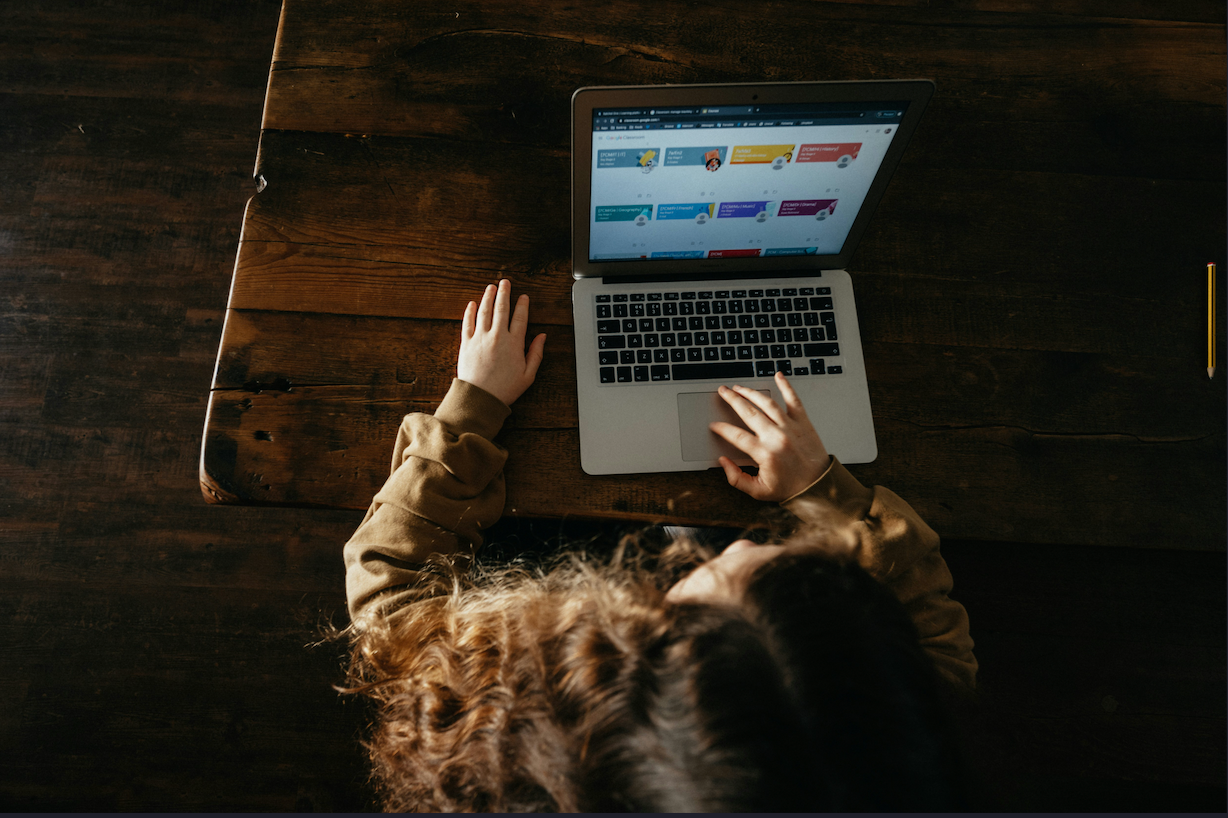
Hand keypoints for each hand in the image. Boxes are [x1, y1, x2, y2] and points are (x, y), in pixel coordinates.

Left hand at [457, 279, 545, 405]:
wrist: (480, 398)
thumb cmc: (505, 389)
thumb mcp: (528, 375)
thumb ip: (536, 353)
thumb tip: (542, 337)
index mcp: (514, 343)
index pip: (520, 317)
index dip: (523, 305)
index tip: (524, 297)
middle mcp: (497, 336)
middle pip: (501, 308)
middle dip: (504, 293)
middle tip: (505, 282)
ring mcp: (480, 338)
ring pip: (484, 311)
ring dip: (488, 297)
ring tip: (491, 287)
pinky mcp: (466, 343)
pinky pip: (467, 322)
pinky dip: (470, 311)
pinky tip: (472, 304)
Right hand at [709, 372, 831, 501]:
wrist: (819, 486)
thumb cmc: (790, 488)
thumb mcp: (758, 491)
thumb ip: (736, 478)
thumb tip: (724, 462)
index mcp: (765, 453)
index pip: (737, 436)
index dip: (722, 429)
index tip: (715, 425)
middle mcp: (776, 437)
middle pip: (748, 412)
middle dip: (732, 400)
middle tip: (723, 392)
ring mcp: (791, 427)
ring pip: (766, 403)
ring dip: (751, 393)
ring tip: (739, 388)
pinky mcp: (803, 422)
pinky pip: (793, 400)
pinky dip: (786, 386)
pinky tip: (778, 376)